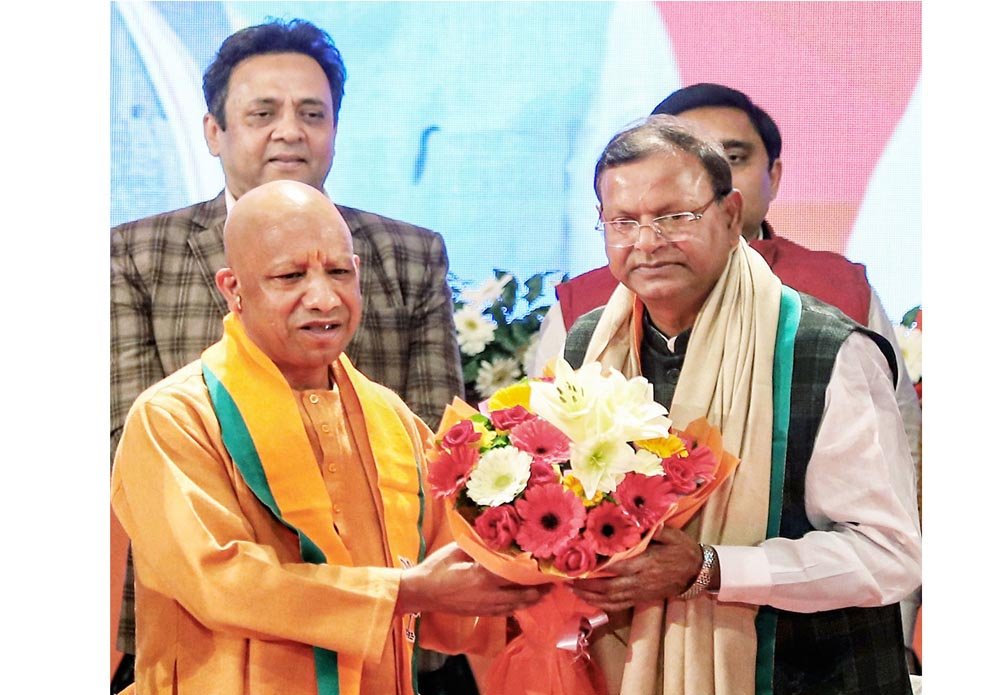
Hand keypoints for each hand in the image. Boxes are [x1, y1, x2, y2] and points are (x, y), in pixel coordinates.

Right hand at [397, 542, 548, 615]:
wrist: (420, 593)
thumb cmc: (436, 567)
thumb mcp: (458, 549)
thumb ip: (479, 545)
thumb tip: (496, 535)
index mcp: (482, 576)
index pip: (514, 573)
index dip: (532, 571)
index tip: (546, 564)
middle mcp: (487, 595)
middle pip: (521, 594)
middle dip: (538, 589)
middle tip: (554, 581)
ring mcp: (484, 607)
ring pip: (515, 606)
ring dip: (531, 600)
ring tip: (545, 592)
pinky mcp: (480, 613)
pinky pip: (505, 612)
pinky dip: (518, 606)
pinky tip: (524, 601)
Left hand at [569, 527, 702, 611]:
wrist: (698, 572)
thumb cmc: (683, 550)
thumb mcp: (671, 535)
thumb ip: (654, 529)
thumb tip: (636, 518)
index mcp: (646, 563)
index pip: (618, 566)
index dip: (598, 567)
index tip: (579, 561)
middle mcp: (640, 580)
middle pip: (609, 587)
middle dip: (587, 586)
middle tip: (567, 580)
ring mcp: (640, 592)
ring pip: (611, 599)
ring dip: (590, 597)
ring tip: (571, 590)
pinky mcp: (641, 599)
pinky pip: (618, 606)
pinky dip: (601, 605)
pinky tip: (589, 600)